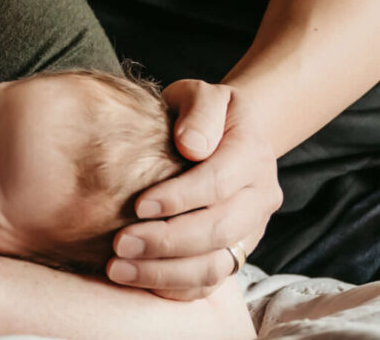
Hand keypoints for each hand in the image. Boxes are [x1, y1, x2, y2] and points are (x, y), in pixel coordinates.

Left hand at [108, 80, 281, 299]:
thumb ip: (200, 110)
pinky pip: (210, 283)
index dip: (179, 197)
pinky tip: (139, 279)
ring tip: (119, 268)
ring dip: (166, 271)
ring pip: (217, 265)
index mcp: (253, 153)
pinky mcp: (236, 253)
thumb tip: (191, 145)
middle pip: (219, 230)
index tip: (139, 205)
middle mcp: (260, 196)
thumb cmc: (202, 114)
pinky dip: (175, 287)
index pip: (219, 183)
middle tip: (120, 244)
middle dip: (167, 241)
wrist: (226, 135)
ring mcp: (251, 230)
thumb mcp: (204, 93)